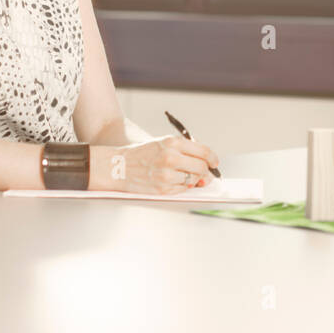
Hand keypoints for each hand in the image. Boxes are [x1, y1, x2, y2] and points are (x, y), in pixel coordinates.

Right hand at [100, 136, 219, 194]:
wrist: (118, 166)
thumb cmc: (143, 154)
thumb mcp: (164, 143)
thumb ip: (185, 150)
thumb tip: (206, 163)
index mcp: (173, 143)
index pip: (204, 152)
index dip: (213, 159)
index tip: (215, 163)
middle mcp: (171, 158)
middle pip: (201, 167)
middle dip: (205, 171)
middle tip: (203, 173)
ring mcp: (167, 175)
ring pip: (193, 180)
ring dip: (193, 180)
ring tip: (182, 175)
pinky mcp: (162, 189)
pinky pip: (183, 189)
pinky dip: (183, 187)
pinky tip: (173, 181)